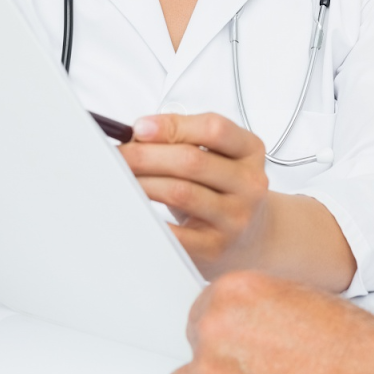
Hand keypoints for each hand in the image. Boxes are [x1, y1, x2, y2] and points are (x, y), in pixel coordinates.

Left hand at [121, 113, 270, 276]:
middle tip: (119, 155)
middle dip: (146, 155)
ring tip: (122, 179)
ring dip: (143, 183)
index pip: (214, 129)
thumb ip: (185, 138)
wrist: (254, 235)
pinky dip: (150, 218)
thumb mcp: (217, 156)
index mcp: (250, 151)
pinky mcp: (216, 247)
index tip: (139, 128)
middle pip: (192, 161)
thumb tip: (139, 134)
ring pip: (180, 192)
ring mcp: (235, 217)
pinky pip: (176, 233)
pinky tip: (135, 209)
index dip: (173, 126)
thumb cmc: (223, 188)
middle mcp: (249, 183)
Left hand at [171, 271, 373, 373]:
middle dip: (222, 353)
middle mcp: (215, 326)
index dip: (227, 325)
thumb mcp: (301, 299)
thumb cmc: (351, 347)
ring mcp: (210, 372)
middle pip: (198, 339)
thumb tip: (250, 319)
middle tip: (255, 366)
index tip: (242, 338)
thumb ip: (262, 306)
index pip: (207, 305)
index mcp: (235, 290)